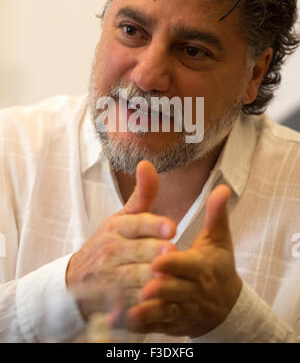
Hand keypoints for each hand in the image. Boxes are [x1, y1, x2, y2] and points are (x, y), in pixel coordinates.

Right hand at [66, 160, 175, 319]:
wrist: (79, 278)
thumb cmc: (110, 242)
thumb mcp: (123, 217)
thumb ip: (143, 194)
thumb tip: (148, 163)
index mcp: (118, 227)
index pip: (136, 223)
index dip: (153, 225)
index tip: (172, 227)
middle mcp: (113, 250)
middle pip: (136, 251)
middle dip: (152, 252)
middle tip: (171, 253)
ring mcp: (110, 276)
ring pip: (132, 278)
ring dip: (149, 280)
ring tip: (169, 280)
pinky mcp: (111, 299)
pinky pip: (128, 303)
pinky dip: (140, 305)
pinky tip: (158, 305)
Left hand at [123, 185, 241, 336]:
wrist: (226, 306)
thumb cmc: (218, 266)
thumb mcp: (219, 240)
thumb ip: (216, 214)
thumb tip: (222, 187)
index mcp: (203, 267)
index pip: (188, 265)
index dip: (174, 264)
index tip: (158, 260)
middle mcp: (194, 290)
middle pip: (176, 290)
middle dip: (161, 288)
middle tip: (144, 286)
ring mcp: (184, 309)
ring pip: (167, 311)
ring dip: (151, 310)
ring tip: (134, 307)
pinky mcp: (174, 323)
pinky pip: (159, 326)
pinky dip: (145, 324)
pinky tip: (128, 321)